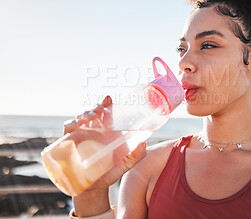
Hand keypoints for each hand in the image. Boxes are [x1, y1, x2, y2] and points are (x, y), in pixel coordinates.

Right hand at [62, 96, 146, 215]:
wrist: (93, 189)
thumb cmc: (110, 174)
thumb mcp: (125, 165)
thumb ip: (135, 157)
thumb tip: (144, 144)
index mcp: (107, 132)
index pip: (105, 113)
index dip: (106, 104)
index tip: (109, 99)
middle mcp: (93, 131)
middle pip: (91, 112)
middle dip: (95, 107)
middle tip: (100, 109)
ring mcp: (81, 136)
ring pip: (79, 118)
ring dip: (84, 113)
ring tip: (92, 116)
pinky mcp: (70, 143)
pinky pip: (67, 129)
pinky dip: (71, 123)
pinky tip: (77, 124)